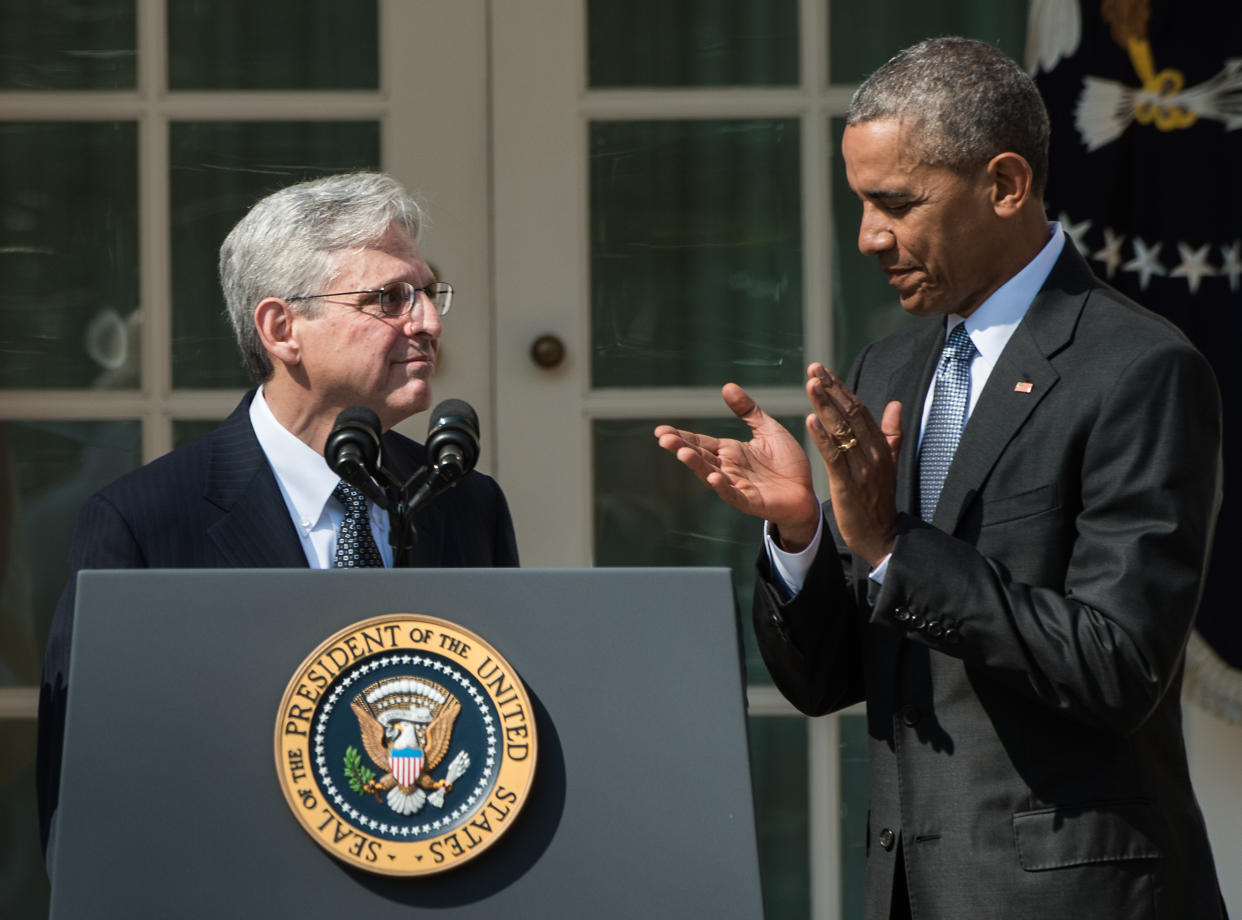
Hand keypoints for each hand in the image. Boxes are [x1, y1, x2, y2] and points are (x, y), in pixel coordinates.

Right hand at [654, 383, 821, 549]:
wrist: (806, 493)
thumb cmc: (787, 463)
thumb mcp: (767, 430)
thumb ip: (748, 411)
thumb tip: (726, 386)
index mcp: (730, 451)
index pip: (700, 442)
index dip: (681, 436)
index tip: (660, 430)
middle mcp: (728, 468)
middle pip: (700, 457)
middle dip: (681, 448)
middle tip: (663, 439)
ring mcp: (737, 486)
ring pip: (711, 475)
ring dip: (696, 465)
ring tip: (683, 453)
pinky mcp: (750, 501)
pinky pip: (733, 494)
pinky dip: (722, 486)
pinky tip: (712, 477)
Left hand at [804, 364, 902, 566]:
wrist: (882, 536)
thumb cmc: (880, 500)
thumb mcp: (889, 463)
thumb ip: (891, 433)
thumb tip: (895, 404)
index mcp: (880, 445)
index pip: (859, 409)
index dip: (841, 389)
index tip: (824, 371)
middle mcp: (872, 452)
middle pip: (850, 414)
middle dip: (831, 389)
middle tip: (814, 368)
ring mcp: (861, 468)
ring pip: (842, 431)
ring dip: (825, 406)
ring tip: (811, 384)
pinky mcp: (848, 485)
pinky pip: (834, 457)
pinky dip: (822, 438)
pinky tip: (810, 421)